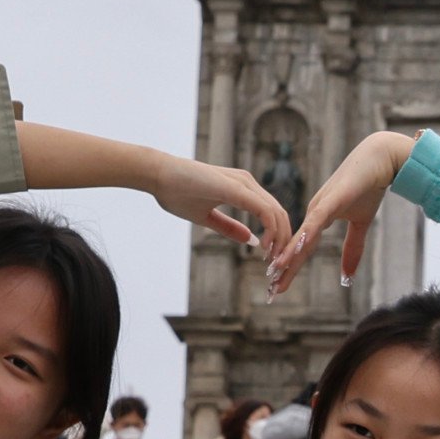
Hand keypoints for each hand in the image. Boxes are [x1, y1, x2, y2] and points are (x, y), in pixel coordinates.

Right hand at [152, 155, 289, 258]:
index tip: (271, 258)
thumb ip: (229, 228)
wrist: (156, 174)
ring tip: (273, 260)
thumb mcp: (207, 217)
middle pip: (279, 213)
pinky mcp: (236, 187)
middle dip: (283, 241)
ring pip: (276, 212)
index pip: (271, 213)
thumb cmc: (176, 192)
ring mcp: (243, 183)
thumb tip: (252, 240)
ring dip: (279, 239)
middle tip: (277, 264)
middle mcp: (247, 183)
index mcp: (242, 188)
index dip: (277, 237)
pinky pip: (263, 210)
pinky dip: (270, 230)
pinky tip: (264, 247)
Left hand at [270, 131, 417, 293]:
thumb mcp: (361, 224)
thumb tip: (348, 276)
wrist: (379, 159)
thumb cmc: (369, 187)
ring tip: (274, 275)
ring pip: (301, 237)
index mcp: (318, 218)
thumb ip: (353, 249)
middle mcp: (314, 213)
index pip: (301, 249)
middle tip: (270, 291)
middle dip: (283, 270)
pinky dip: (304, 237)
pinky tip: (295, 248)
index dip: (290, 269)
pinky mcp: (331, 200)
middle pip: (295, 246)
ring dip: (288, 256)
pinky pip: (314, 222)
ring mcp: (320, 206)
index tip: (278, 287)